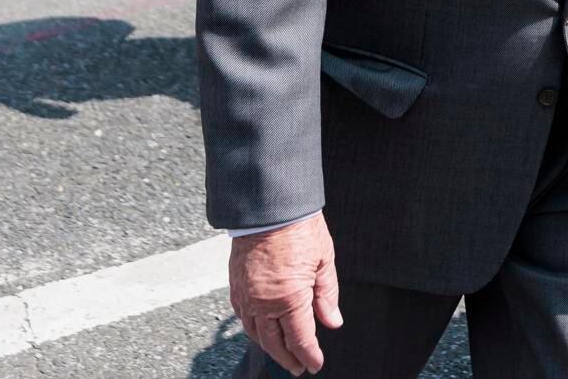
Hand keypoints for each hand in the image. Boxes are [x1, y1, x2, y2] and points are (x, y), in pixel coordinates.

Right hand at [229, 213, 341, 373]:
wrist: (268, 205)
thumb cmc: (300, 228)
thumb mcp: (324, 260)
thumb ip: (327, 296)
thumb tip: (332, 322)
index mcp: (290, 299)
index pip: (300, 340)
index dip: (309, 356)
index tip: (315, 365)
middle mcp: (264, 303)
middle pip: (275, 344)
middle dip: (288, 359)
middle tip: (298, 367)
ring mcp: (246, 295)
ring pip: (255, 333)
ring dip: (269, 347)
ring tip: (282, 353)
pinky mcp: (235, 285)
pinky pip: (242, 317)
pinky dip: (253, 329)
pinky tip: (261, 330)